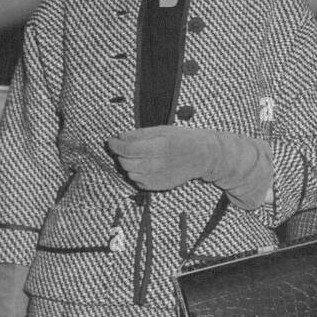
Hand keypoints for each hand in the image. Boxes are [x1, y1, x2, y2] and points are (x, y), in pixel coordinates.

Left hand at [107, 127, 272, 205]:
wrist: (205, 157)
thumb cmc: (185, 140)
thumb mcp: (164, 129)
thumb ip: (140, 134)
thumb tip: (120, 137)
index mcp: (159, 147)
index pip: (126, 149)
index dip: (115, 144)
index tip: (111, 140)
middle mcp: (157, 165)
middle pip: (125, 162)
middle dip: (122, 153)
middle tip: (128, 146)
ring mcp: (158, 178)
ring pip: (130, 172)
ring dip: (130, 164)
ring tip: (140, 155)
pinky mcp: (159, 186)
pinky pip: (138, 181)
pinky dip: (137, 173)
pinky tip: (147, 166)